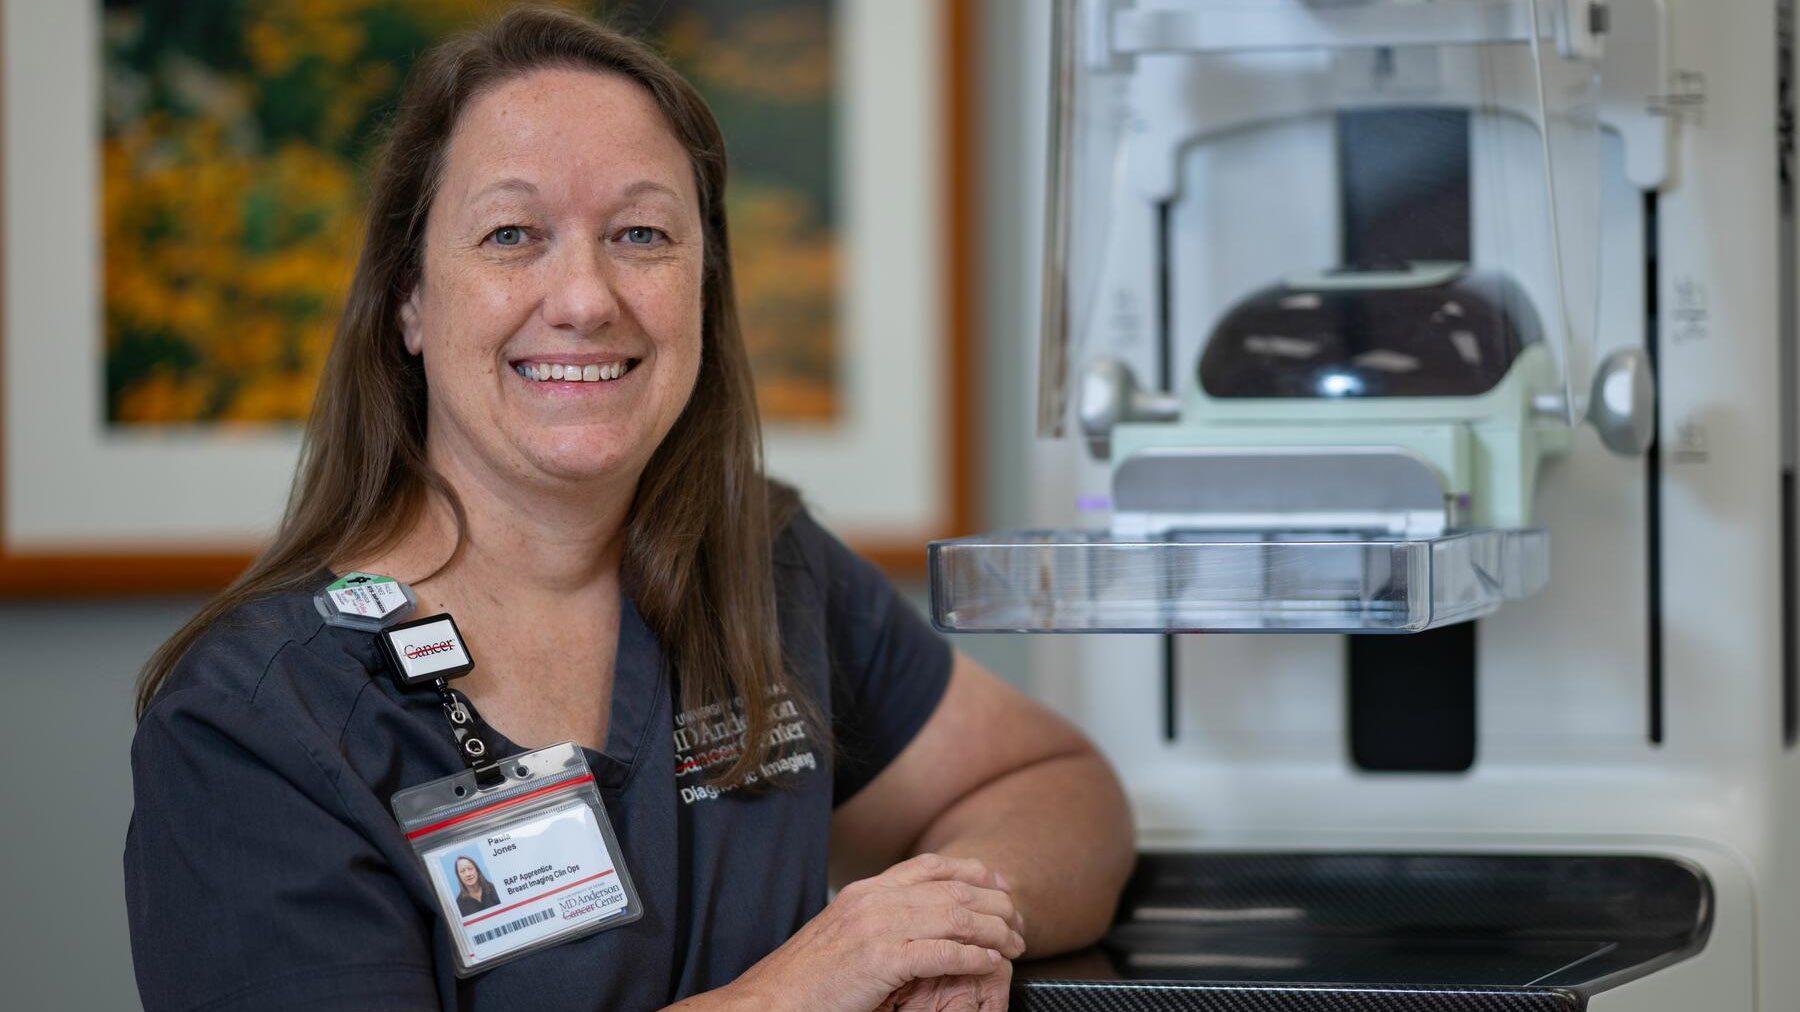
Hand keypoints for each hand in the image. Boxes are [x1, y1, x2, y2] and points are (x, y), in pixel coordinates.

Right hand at [729, 853, 1025, 1011]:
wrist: (770, 1001)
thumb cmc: (806, 980)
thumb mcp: (843, 935)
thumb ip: (876, 921)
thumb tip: (912, 923)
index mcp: (865, 892)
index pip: (930, 866)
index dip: (972, 871)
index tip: (998, 882)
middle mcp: (874, 900)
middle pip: (952, 888)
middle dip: (995, 903)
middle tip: (1018, 920)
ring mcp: (877, 927)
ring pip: (955, 916)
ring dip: (993, 930)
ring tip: (1014, 943)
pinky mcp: (880, 959)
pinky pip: (943, 951)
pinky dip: (974, 955)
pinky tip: (990, 962)